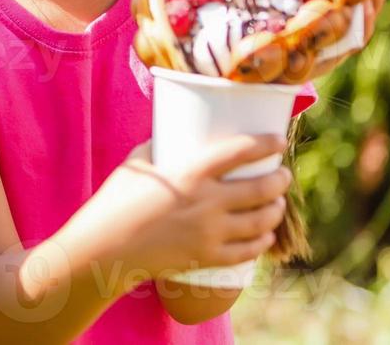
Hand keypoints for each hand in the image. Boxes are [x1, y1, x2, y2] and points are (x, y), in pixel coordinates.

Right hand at [80, 136, 290, 281]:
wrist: (105, 247)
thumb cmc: (116, 198)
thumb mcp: (138, 161)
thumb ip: (161, 145)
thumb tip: (176, 130)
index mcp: (191, 172)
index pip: (241, 152)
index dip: (266, 144)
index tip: (278, 140)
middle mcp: (207, 202)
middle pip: (261, 189)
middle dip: (280, 180)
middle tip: (284, 174)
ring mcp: (210, 233)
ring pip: (261, 221)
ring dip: (276, 210)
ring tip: (278, 203)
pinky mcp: (207, 257)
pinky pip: (247, 251)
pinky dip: (261, 241)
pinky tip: (266, 235)